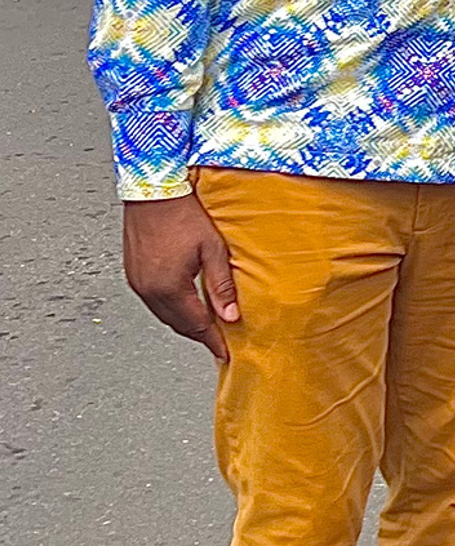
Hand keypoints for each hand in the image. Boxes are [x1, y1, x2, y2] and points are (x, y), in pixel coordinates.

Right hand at [124, 194, 237, 360]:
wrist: (153, 192)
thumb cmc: (183, 215)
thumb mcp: (212, 250)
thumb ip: (221, 286)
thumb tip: (231, 316)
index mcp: (169, 287)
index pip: (196, 325)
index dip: (213, 341)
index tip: (225, 354)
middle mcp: (148, 290)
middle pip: (178, 324)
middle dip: (200, 335)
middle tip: (219, 343)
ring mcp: (137, 283)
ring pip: (165, 315)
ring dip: (185, 323)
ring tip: (207, 328)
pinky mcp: (133, 274)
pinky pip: (154, 302)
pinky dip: (172, 310)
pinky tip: (186, 307)